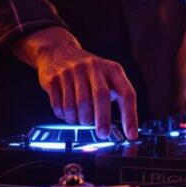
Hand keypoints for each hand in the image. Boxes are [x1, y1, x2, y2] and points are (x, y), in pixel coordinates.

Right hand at [14, 26, 138, 139]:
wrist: (58, 51)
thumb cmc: (88, 72)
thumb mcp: (106, 77)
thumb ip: (114, 96)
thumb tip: (122, 128)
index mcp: (112, 69)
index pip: (126, 93)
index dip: (130, 116)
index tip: (131, 134)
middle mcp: (93, 67)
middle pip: (101, 96)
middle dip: (102, 120)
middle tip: (102, 134)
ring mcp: (72, 71)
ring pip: (78, 104)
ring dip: (80, 119)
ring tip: (81, 118)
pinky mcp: (54, 78)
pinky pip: (60, 105)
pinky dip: (64, 115)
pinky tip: (67, 113)